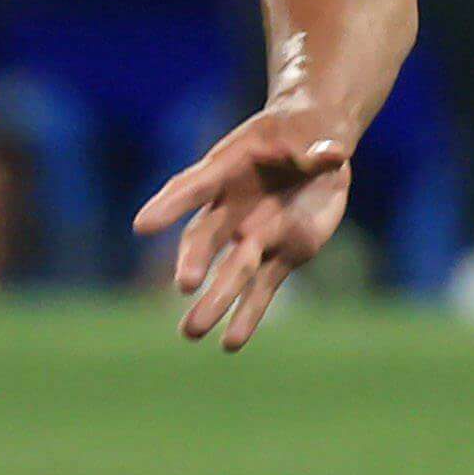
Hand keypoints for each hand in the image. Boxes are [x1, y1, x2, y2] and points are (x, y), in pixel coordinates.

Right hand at [133, 95, 358, 347]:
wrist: (316, 144)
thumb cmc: (305, 130)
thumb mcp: (315, 131)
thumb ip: (318, 151)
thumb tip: (332, 156)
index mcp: (230, 167)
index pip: (195, 186)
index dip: (169, 205)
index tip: (141, 226)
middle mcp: (233, 207)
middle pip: (206, 236)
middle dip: (195, 259)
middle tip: (184, 284)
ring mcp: (254, 234)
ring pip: (231, 270)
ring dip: (214, 301)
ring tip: (191, 333)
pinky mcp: (282, 254)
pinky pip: (263, 288)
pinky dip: (249, 316)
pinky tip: (231, 344)